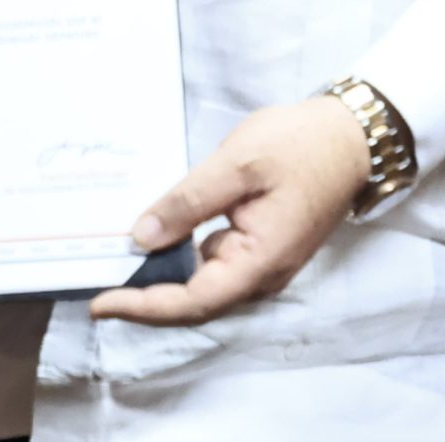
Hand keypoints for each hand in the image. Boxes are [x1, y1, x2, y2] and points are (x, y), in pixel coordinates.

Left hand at [89, 96, 370, 326]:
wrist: (349, 136)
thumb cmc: (299, 146)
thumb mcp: (235, 165)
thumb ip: (188, 203)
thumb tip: (141, 238)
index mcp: (259, 262)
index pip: (192, 301)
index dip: (143, 307)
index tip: (100, 302)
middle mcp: (261, 274)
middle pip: (194, 299)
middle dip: (144, 295)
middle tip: (95, 279)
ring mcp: (262, 262)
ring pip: (202, 281)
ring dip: (160, 275)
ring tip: (113, 258)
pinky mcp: (260, 246)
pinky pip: (213, 261)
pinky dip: (180, 254)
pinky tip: (155, 233)